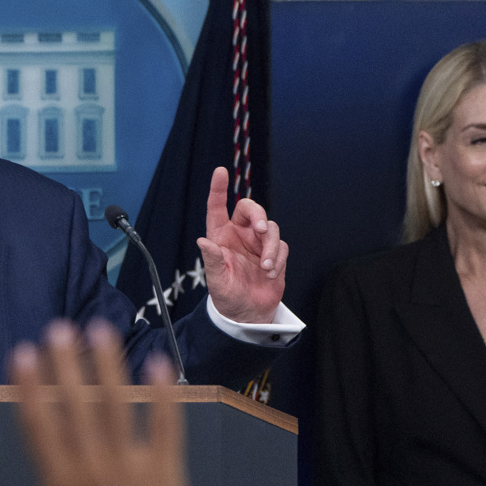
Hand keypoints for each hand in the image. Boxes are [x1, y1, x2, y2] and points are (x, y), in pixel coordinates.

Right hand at [11, 320, 204, 485]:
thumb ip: (53, 485)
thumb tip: (49, 450)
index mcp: (59, 482)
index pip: (39, 422)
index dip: (29, 385)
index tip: (22, 353)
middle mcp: (91, 469)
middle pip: (74, 404)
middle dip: (65, 363)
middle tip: (59, 329)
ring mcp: (130, 469)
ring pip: (116, 404)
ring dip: (107, 364)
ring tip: (101, 330)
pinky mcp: (165, 474)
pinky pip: (164, 426)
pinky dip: (161, 393)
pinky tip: (158, 362)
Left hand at [198, 166, 287, 323]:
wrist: (248, 313)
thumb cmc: (227, 296)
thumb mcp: (217, 281)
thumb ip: (212, 260)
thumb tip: (203, 241)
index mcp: (220, 236)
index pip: (217, 207)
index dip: (218, 189)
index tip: (220, 172)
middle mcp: (239, 235)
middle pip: (251, 209)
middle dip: (259, 216)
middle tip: (262, 231)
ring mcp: (258, 243)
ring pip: (271, 228)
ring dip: (271, 246)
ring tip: (266, 267)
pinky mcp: (274, 253)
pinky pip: (282, 245)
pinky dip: (279, 257)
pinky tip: (271, 273)